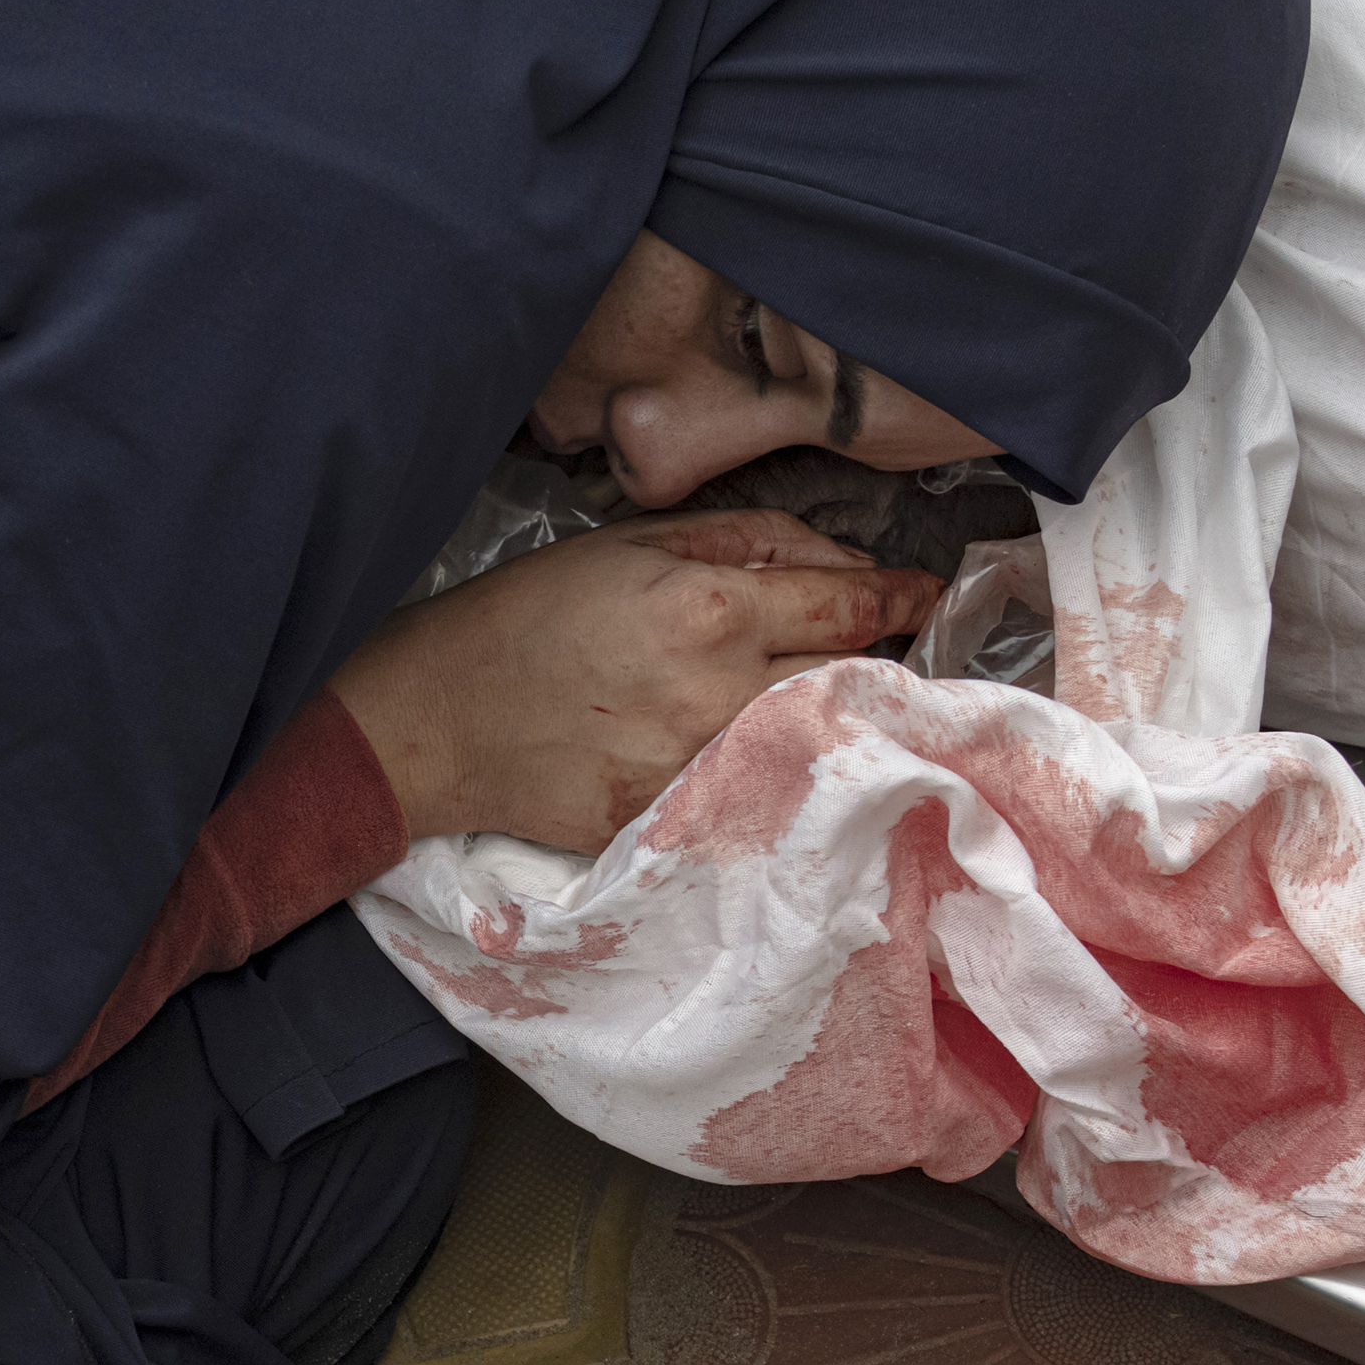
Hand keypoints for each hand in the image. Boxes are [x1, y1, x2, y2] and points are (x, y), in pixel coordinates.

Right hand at [331, 514, 938, 854]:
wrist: (436, 720)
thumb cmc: (528, 616)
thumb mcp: (631, 544)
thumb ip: (748, 541)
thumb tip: (843, 563)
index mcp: (713, 610)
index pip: (850, 608)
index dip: (902, 598)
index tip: (929, 595)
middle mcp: (720, 696)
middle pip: (850, 680)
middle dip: (881, 658)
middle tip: (894, 645)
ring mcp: (701, 770)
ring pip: (814, 741)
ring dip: (836, 716)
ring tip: (838, 698)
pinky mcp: (675, 824)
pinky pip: (758, 790)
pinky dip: (776, 767)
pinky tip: (770, 754)